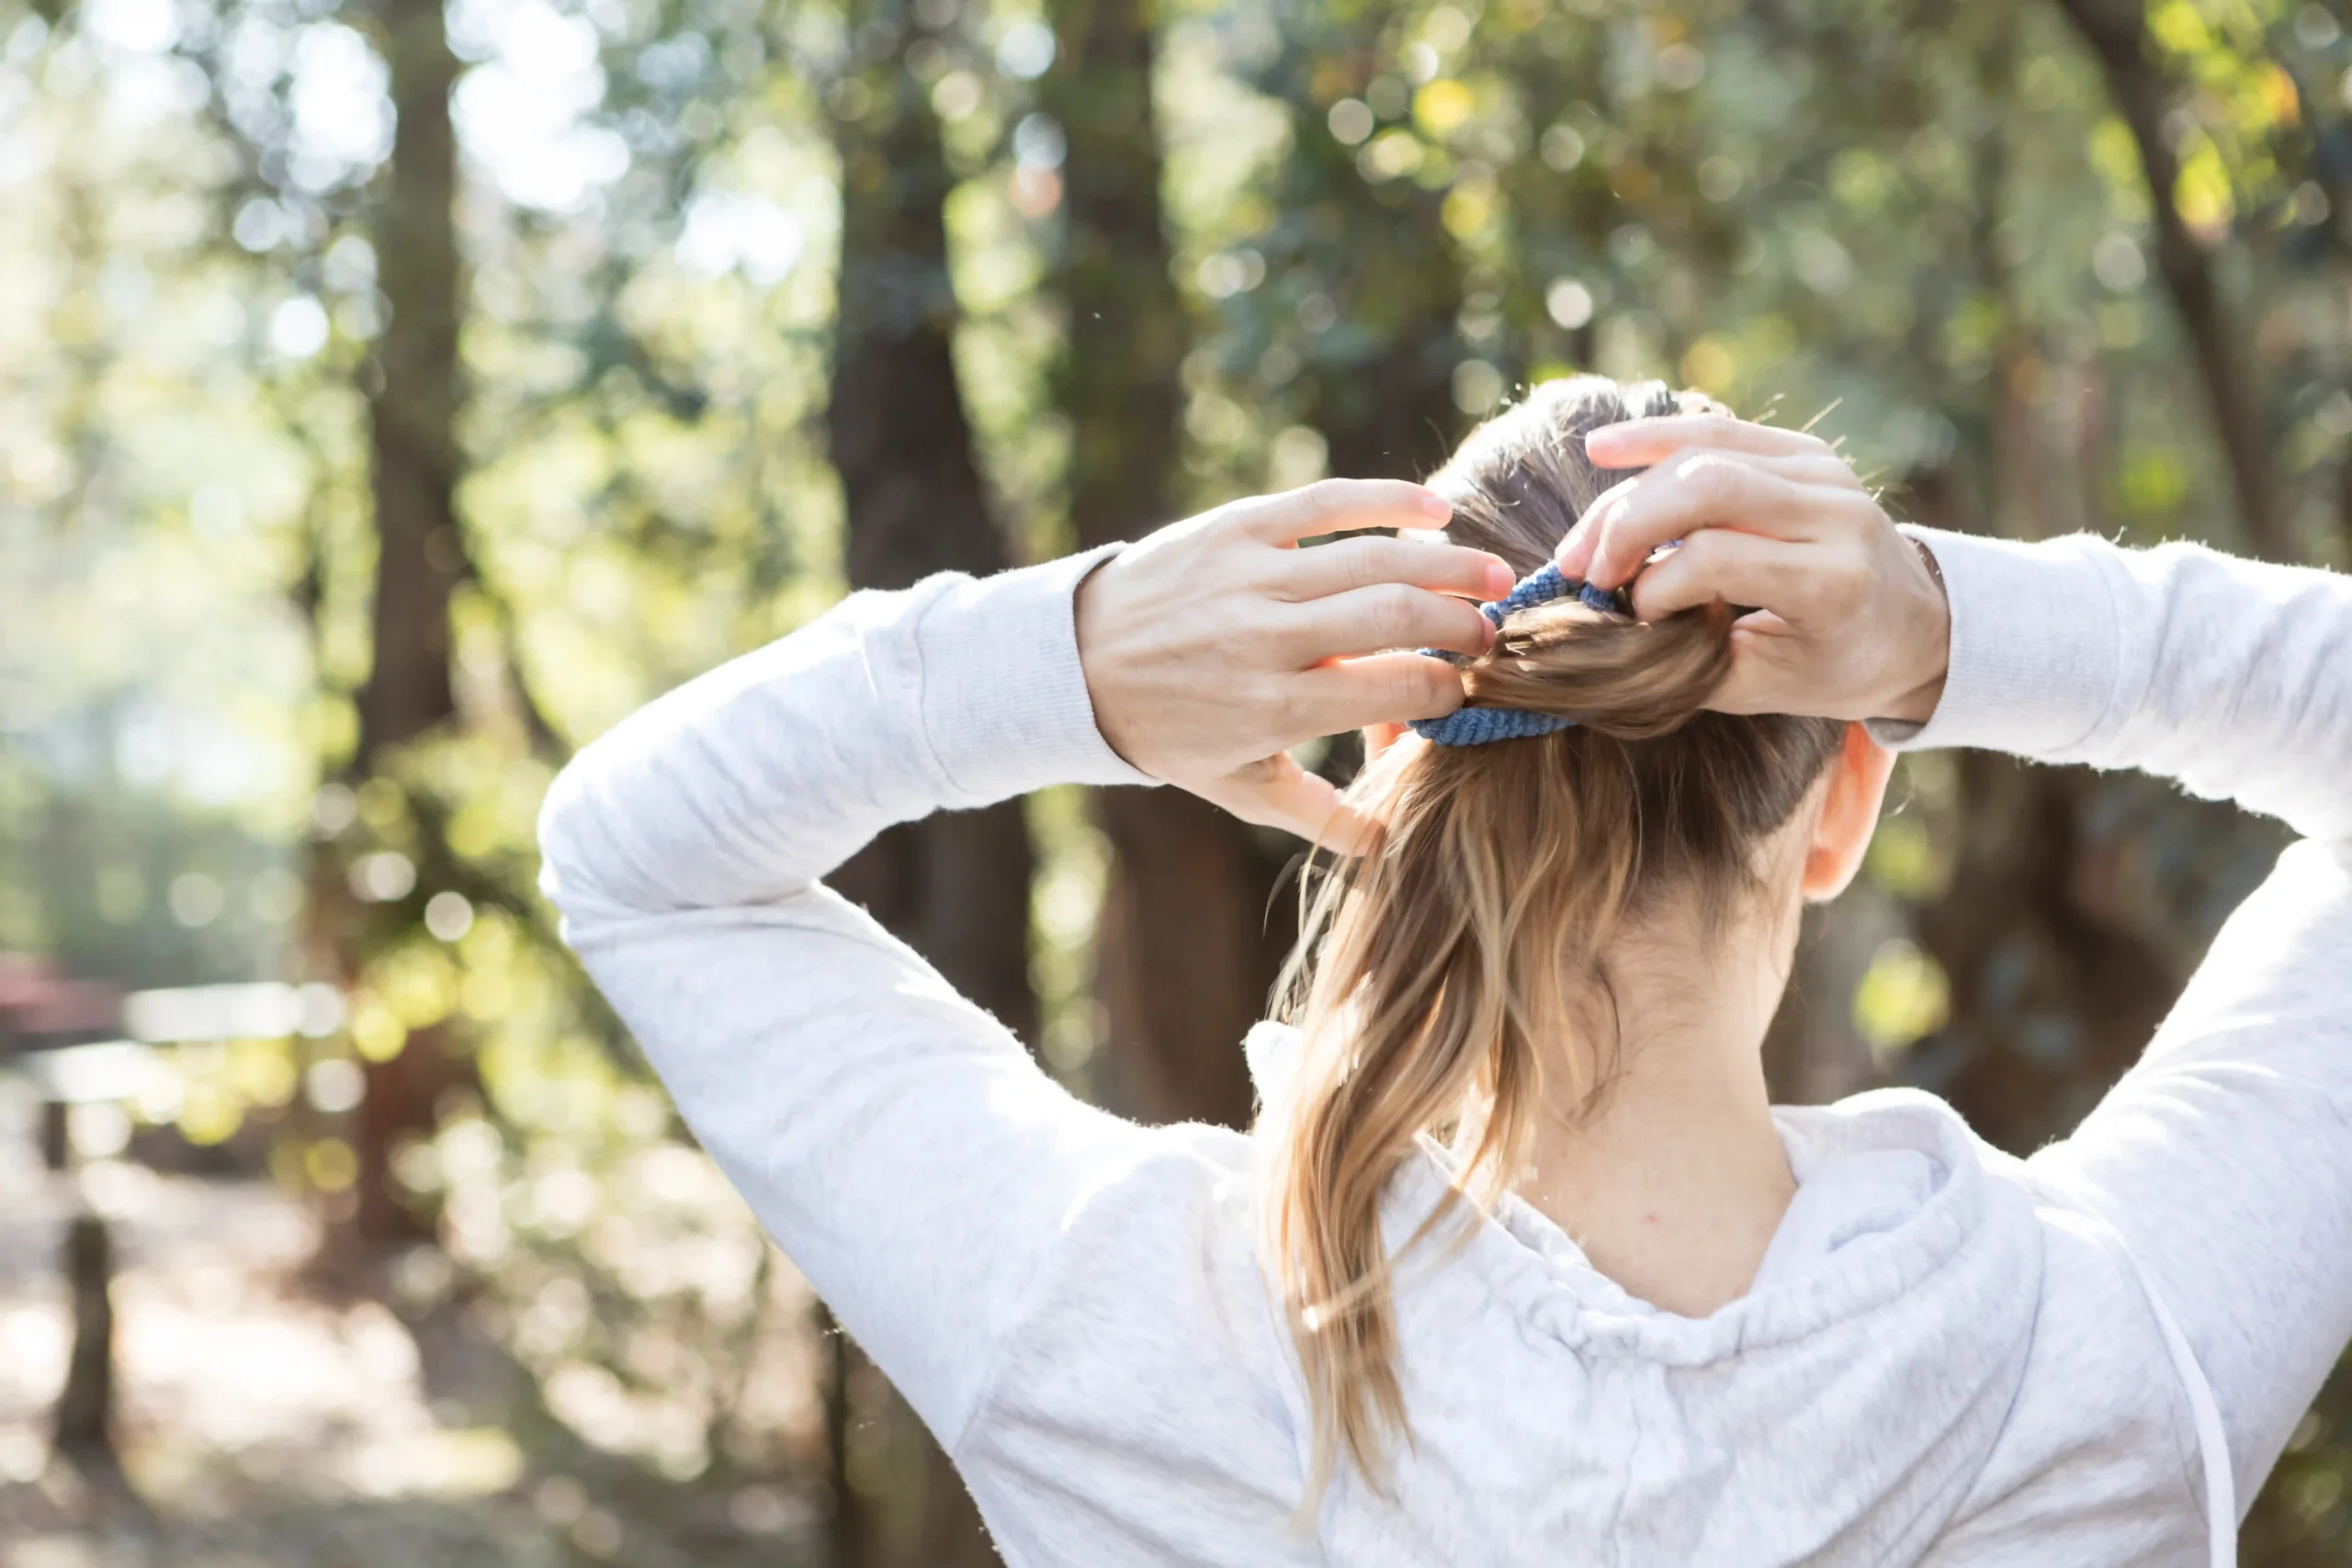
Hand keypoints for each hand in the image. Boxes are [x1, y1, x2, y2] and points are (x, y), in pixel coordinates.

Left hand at [1076, 479, 1514, 849]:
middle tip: (1494, 632)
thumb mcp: (1237, 785)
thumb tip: (1391, 846)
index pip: (1393, 688)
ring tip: (1492, 577)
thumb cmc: (1166, 731)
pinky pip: (1325, 503)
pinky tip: (1437, 510)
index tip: (1469, 687)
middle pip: (1397, 616)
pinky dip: (1388, 499)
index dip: (1448, 686)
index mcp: (1274, 708)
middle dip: (1461, 622)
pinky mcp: (1235, 527)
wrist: (1075, 662)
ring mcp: (1251, 576)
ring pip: (1375, 557)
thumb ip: (1318, 815)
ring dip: (1448, 563)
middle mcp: (1266, 639)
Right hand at [1554, 416, 1949, 723]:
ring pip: (1704, 453)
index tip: (1632, 619)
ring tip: (1582, 542)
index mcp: (1833, 581)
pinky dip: (1655, 439)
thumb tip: (1608, 626)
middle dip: (1627, 526)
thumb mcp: (1766, 687)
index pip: (1716, 558)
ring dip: (1628, 494)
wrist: (1914, 629)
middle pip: (1706, 487)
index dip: (1654, 587)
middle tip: (1583, 573)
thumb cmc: (1835, 667)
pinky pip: (1720, 432)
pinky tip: (1601, 449)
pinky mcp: (1808, 451)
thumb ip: (1689, 660)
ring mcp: (1825, 472)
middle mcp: (1836, 513)